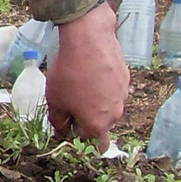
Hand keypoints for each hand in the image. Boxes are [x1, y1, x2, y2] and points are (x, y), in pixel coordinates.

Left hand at [44, 2, 128, 145]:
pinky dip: (103, 85)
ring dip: (96, 101)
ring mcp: (123, 96)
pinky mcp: (126, 79)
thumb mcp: (54, 99)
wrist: (88, 40)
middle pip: (100, 124)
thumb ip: (58, 121)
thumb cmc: (69, 73)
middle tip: (72, 101)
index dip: (75, 133)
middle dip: (87, 118)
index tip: (67, 122)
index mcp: (97, 124)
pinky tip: (91, 72)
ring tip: (80, 84)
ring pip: (108, 106)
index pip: (88, 141)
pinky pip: (113, 89)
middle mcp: (115, 114)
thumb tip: (61, 131)